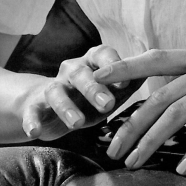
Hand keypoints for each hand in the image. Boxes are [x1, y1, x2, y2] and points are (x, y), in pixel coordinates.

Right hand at [20, 45, 139, 141]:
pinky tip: (35, 131)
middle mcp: (72, 70)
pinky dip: (31, 120)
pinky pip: (31, 111)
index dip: (114, 66)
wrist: (49, 107)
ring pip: (56, 91)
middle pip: (81, 74)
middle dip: (94, 88)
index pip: (103, 54)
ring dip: (66, 106)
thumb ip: (130, 83)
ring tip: (77, 123)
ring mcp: (52, 87)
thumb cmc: (90, 98)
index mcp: (93, 62)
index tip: (125, 83)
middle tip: (107, 105)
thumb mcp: (111, 92)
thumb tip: (154, 71)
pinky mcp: (35, 106)